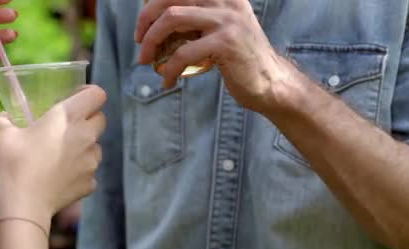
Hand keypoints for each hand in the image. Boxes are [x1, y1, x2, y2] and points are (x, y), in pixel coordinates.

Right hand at [0, 86, 106, 227]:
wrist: (22, 206)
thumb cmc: (13, 165)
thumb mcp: (1, 135)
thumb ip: (4, 119)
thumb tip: (3, 116)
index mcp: (68, 117)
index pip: (97, 94)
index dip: (89, 93)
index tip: (77, 97)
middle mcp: (86, 136)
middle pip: (101, 119)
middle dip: (88, 118)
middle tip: (68, 126)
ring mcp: (91, 162)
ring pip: (97, 146)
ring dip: (85, 146)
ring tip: (62, 154)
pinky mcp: (90, 183)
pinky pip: (89, 171)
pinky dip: (79, 171)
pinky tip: (61, 176)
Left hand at [135, 0, 291, 113]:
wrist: (269, 81)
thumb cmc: (239, 58)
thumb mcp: (221, 26)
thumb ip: (197, 16)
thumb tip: (156, 19)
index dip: (153, 1)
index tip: (144, 20)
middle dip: (145, 18)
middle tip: (139, 40)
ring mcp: (227, 19)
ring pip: (172, 19)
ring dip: (151, 41)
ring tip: (145, 59)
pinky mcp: (226, 42)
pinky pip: (183, 53)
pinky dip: (169, 69)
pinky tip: (167, 81)